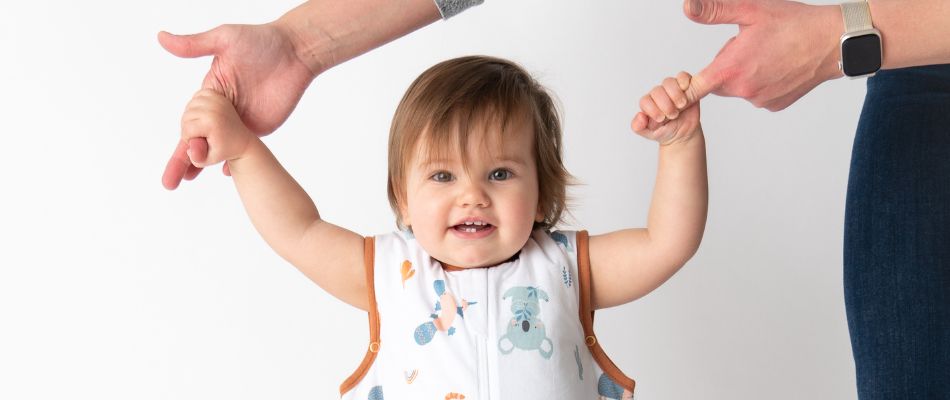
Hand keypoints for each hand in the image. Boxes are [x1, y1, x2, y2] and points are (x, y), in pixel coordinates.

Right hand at [159, 23, 315, 188]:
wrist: (297, 53)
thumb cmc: (262, 40)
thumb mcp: (225, 38)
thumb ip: (194, 44)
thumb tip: (161, 38)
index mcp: (211, 91)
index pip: (190, 120)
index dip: (182, 140)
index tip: (176, 157)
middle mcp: (222, 108)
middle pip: (199, 138)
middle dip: (183, 160)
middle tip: (171, 182)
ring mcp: (240, 119)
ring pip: (217, 146)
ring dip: (202, 164)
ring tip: (187, 181)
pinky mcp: (259, 126)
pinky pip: (242, 146)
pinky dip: (232, 160)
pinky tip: (224, 174)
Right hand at [181, 89, 255, 167]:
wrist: (242, 140)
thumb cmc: (226, 150)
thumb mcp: (211, 159)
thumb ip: (197, 158)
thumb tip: (189, 152)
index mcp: (211, 123)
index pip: (186, 129)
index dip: (189, 138)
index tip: (200, 142)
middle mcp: (214, 109)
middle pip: (186, 117)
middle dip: (189, 127)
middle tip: (200, 134)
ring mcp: (217, 100)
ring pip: (190, 106)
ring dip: (192, 116)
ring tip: (202, 126)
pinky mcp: (218, 95)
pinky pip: (198, 96)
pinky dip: (197, 104)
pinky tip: (204, 114)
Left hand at [632, 72, 701, 145]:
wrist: (684, 133)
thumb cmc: (665, 131)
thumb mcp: (650, 134)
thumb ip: (639, 127)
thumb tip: (640, 116)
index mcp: (648, 104)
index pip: (645, 101)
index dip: (652, 109)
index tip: (661, 119)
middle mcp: (658, 94)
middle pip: (657, 91)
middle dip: (665, 104)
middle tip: (673, 114)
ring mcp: (672, 89)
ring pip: (668, 83)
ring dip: (675, 94)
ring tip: (681, 105)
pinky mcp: (686, 86)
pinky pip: (683, 76)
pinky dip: (684, 80)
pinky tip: (685, 88)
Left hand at [682, 0, 842, 110]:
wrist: (832, 41)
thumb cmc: (793, 23)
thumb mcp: (749, 10)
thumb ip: (714, 11)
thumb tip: (688, 8)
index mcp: (731, 69)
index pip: (695, 87)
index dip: (688, 84)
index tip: (683, 84)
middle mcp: (744, 90)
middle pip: (717, 83)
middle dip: (725, 67)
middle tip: (748, 46)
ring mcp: (761, 100)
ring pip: (739, 88)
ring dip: (745, 75)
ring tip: (767, 53)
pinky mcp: (775, 105)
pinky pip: (758, 95)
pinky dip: (762, 83)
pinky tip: (778, 66)